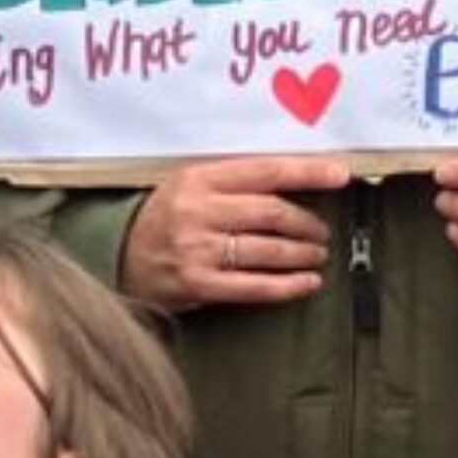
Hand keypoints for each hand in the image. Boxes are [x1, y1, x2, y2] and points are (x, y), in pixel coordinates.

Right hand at [121, 156, 346, 310]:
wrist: (117, 254)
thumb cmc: (165, 216)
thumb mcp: (190, 185)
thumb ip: (234, 182)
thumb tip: (294, 182)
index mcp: (199, 178)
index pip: (265, 171)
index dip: (307, 173)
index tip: (339, 175)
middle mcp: (198, 210)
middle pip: (272, 213)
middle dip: (307, 223)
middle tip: (323, 231)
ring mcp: (197, 249)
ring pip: (267, 250)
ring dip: (302, 254)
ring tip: (317, 254)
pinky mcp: (197, 284)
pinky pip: (254, 286)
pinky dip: (288, 286)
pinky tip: (307, 282)